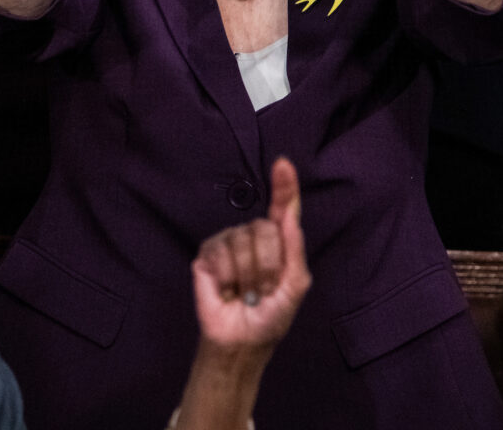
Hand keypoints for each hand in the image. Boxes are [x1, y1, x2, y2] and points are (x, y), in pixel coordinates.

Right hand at [192, 157, 310, 350]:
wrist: (242, 340)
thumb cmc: (271, 315)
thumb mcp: (295, 286)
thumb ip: (295, 249)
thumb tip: (290, 216)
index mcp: (279, 241)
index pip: (283, 207)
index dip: (285, 185)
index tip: (283, 164)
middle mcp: (253, 236)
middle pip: (264, 229)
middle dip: (268, 266)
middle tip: (263, 291)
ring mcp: (229, 242)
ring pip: (242, 241)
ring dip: (247, 276)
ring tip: (244, 293)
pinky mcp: (207, 254)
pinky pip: (220, 252)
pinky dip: (227, 277)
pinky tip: (226, 290)